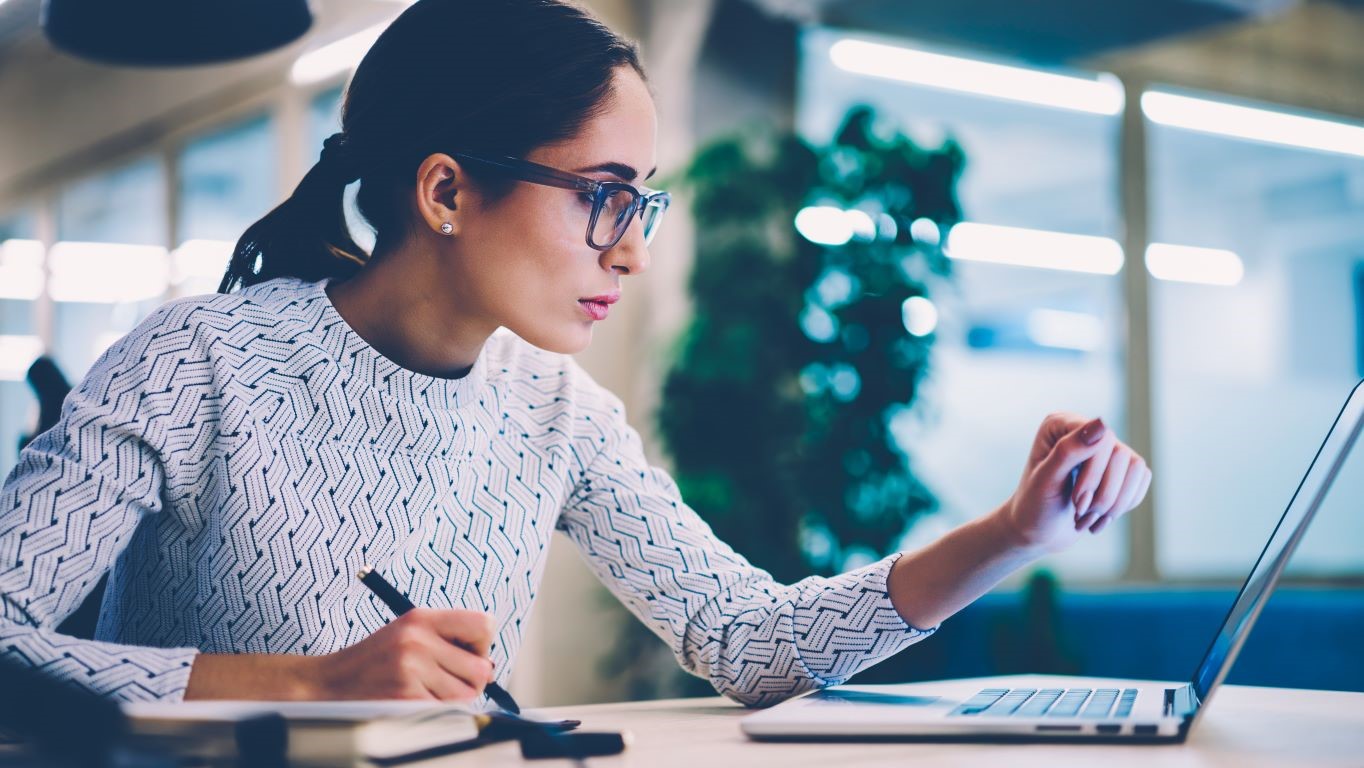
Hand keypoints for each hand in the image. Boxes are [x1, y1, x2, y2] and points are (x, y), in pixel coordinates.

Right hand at [303, 608, 496, 700]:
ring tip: (427, 691)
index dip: (482, 644)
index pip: (484, 624)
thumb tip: (489, 664)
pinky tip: (414, 701)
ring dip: (454, 699)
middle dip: (472, 680)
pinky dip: (436, 711)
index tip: (467, 653)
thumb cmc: (377, 660)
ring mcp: (411, 669)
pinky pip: (446, 711)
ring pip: (467, 694)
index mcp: (422, 618)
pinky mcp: (405, 697)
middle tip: (449, 680)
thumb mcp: (408, 632)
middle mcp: (418, 640)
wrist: (329, 683)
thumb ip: (447, 639)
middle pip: (482, 667)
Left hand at [997, 412, 1152, 553]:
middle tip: (1080, 511)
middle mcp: (1085, 429)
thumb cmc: (1035, 506)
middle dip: (1103, 493)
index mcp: (1061, 424)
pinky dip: (1122, 506)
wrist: (1040, 532)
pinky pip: (1141, 480)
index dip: (1094, 474)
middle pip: (1122, 455)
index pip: (1102, 439)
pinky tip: (1099, 516)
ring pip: (1136, 467)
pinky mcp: (1119, 468)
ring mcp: (1105, 448)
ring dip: (1114, 502)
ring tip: (1087, 516)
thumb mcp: (1046, 480)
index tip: (1076, 501)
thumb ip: (1068, 451)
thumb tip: (1101, 423)